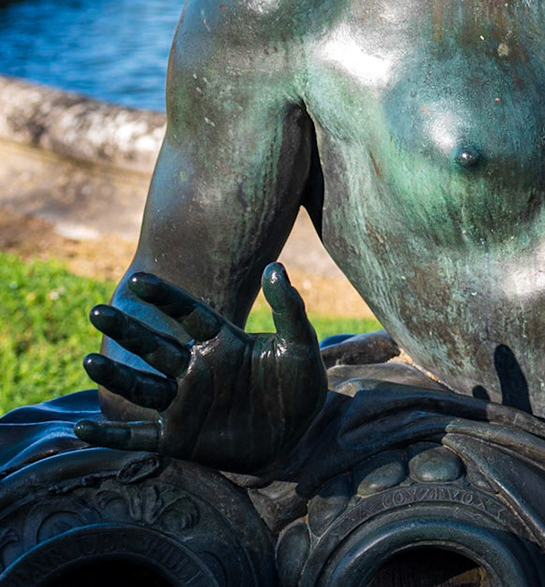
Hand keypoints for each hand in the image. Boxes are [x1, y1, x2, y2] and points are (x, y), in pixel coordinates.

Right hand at [75, 264, 327, 474]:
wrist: (301, 437)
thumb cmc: (300, 387)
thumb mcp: (300, 344)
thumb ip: (288, 309)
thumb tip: (275, 267)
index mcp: (220, 342)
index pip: (187, 314)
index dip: (165, 297)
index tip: (140, 280)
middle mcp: (195, 369)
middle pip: (154, 345)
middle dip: (127, 330)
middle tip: (98, 311)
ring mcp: (184, 403)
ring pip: (140, 386)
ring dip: (116, 376)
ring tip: (89, 360)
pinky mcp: (178, 438)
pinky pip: (137, 436)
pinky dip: (109, 436)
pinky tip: (81, 430)